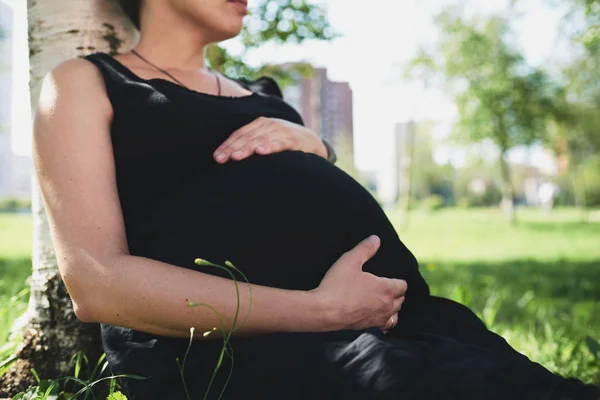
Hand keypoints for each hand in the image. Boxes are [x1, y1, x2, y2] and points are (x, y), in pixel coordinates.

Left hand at [213, 116, 327, 162]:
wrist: (311, 141)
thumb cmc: (283, 143)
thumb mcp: (266, 139)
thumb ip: (251, 144)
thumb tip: (229, 158)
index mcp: (259, 124)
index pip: (239, 134)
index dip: (227, 145)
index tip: (216, 157)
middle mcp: (269, 124)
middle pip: (247, 137)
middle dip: (233, 148)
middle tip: (221, 159)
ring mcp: (282, 130)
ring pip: (260, 139)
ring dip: (247, 148)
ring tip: (236, 157)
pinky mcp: (293, 139)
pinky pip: (280, 143)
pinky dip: (270, 147)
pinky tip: (261, 152)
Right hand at [311, 235, 406, 331]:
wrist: (324, 311)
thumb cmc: (337, 286)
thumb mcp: (349, 261)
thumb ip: (364, 249)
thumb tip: (376, 239)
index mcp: (386, 288)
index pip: (403, 285)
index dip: (399, 280)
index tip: (392, 277)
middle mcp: (386, 305)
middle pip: (401, 300)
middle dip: (396, 293)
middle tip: (387, 286)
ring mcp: (378, 318)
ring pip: (395, 315)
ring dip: (392, 308)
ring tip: (384, 301)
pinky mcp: (368, 327)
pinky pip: (384, 326)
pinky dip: (384, 321)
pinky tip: (376, 316)